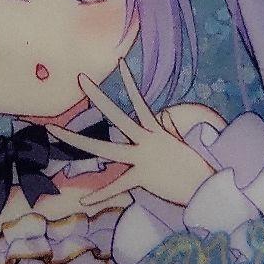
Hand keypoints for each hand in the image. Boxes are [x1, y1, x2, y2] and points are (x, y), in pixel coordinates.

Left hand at [46, 60, 214, 207]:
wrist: (207, 187)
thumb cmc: (195, 167)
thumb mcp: (178, 143)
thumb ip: (166, 129)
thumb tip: (163, 118)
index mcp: (156, 131)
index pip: (140, 101)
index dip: (130, 82)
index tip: (120, 63)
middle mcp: (146, 140)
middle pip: (116, 115)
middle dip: (97, 97)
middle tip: (80, 78)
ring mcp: (142, 158)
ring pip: (106, 148)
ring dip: (79, 140)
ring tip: (55, 130)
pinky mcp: (143, 176)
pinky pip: (118, 185)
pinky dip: (102, 194)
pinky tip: (84, 200)